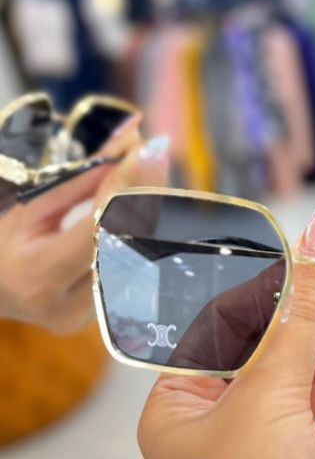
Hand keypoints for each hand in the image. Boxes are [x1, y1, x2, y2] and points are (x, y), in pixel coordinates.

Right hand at [0, 123, 170, 332]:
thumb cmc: (6, 244)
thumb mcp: (32, 208)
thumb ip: (81, 181)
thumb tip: (129, 140)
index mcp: (39, 274)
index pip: (97, 226)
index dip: (125, 186)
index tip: (147, 149)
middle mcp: (69, 304)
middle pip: (125, 242)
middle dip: (144, 194)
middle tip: (156, 154)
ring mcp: (90, 316)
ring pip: (135, 256)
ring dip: (148, 211)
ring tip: (152, 170)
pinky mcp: (103, 317)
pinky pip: (132, 268)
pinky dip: (140, 232)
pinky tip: (146, 202)